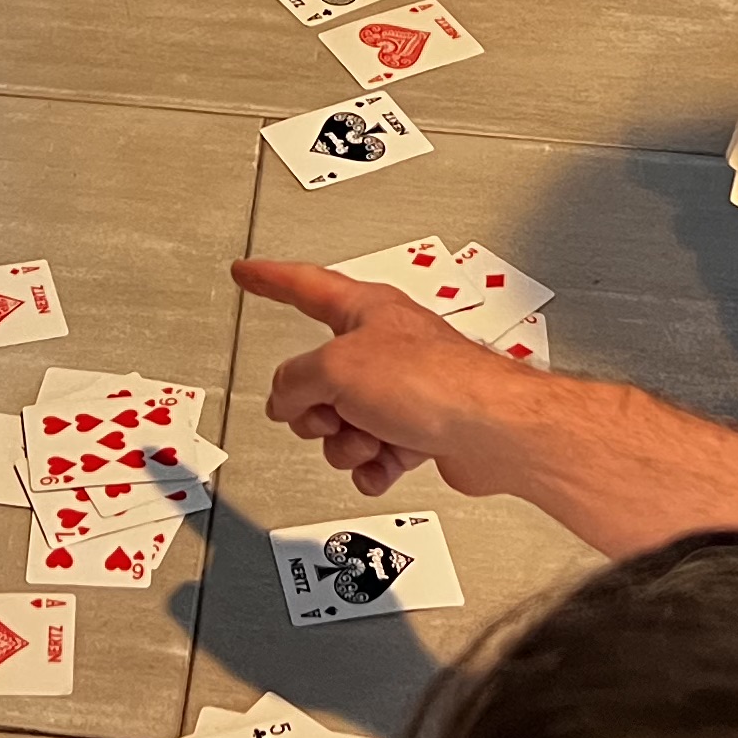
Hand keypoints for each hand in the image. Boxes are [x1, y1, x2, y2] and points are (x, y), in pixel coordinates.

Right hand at [232, 257, 535, 493]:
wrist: (489, 429)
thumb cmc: (435, 379)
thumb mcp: (336, 369)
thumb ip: (294, 381)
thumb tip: (286, 399)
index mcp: (366, 310)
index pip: (303, 285)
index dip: (269, 278)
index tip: (248, 271)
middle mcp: (384, 346)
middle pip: (317, 378)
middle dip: (314, 408)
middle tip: (329, 412)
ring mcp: (402, 390)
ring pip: (341, 424)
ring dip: (348, 442)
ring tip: (373, 438)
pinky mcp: (419, 430)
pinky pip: (371, 456)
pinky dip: (374, 466)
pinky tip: (387, 462)